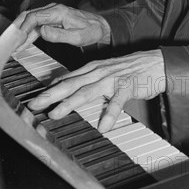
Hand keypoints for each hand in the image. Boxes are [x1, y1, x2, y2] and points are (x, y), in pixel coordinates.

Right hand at [14, 3, 110, 50]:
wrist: (99, 27)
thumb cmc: (90, 31)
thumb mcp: (77, 37)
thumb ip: (59, 35)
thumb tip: (42, 31)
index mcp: (59, 12)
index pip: (34, 17)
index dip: (23, 28)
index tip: (17, 39)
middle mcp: (54, 9)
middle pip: (28, 15)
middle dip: (17, 28)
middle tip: (8, 42)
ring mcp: (52, 13)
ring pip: (30, 20)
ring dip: (21, 32)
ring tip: (12, 45)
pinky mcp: (52, 18)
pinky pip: (36, 24)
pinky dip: (28, 33)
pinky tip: (22, 43)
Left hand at [28, 50, 165, 131]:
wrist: (155, 63)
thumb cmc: (129, 68)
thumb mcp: (104, 69)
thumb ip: (84, 78)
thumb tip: (62, 84)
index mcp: (93, 68)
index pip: (67, 78)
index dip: (50, 89)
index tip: (33, 99)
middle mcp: (100, 72)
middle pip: (72, 84)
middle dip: (51, 95)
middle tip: (35, 104)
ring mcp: (113, 79)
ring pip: (89, 91)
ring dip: (71, 102)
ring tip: (57, 113)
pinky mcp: (128, 86)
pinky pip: (117, 101)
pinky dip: (110, 113)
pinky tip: (104, 126)